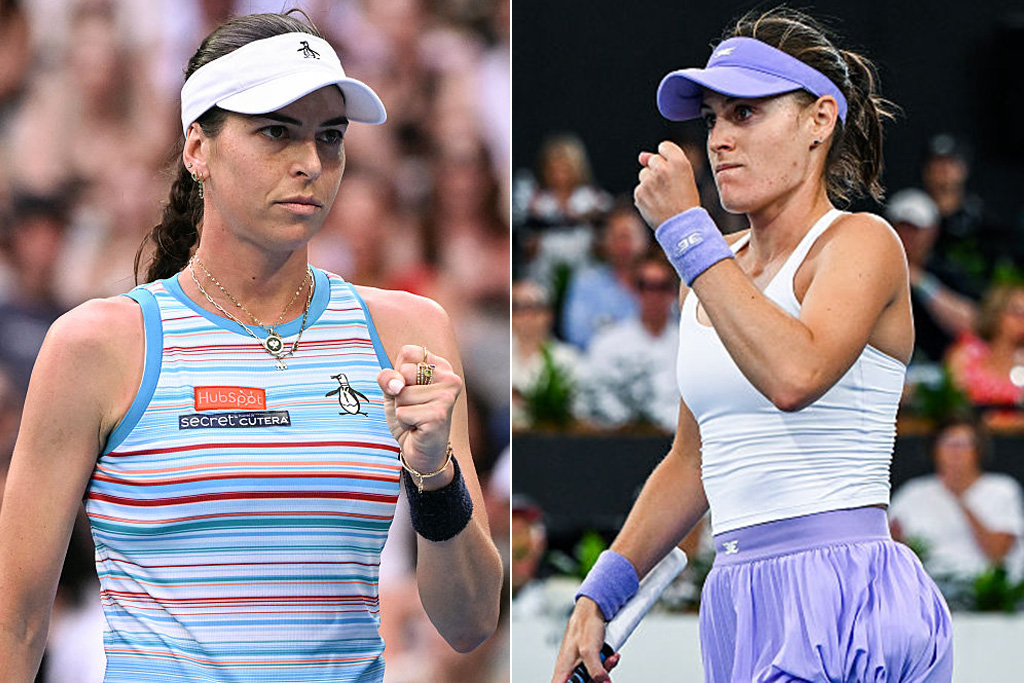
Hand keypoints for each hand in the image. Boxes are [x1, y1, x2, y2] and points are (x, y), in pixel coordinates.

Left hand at [377, 345, 462, 488]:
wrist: (421, 451)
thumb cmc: (410, 416)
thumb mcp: (393, 391)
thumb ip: (388, 377)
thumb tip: (397, 384)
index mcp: (441, 366)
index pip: (407, 352)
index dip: (398, 371)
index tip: (410, 387)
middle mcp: (450, 378)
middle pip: (403, 372)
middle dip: (399, 393)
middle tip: (414, 406)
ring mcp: (446, 396)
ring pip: (402, 394)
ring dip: (401, 409)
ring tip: (416, 417)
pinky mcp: (439, 415)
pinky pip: (402, 412)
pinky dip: (404, 422)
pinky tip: (418, 427)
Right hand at [550, 598, 620, 682]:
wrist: (593, 611)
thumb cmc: (585, 625)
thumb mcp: (589, 651)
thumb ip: (595, 670)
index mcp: (563, 670)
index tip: (585, 681)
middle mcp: (570, 670)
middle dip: (596, 680)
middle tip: (603, 673)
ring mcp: (580, 666)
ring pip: (592, 679)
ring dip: (605, 670)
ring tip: (610, 658)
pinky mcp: (589, 662)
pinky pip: (599, 670)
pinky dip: (607, 664)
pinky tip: (612, 656)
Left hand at [634, 140, 701, 229]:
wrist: (682, 225)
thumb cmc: (685, 200)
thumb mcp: (684, 177)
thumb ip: (664, 161)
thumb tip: (641, 156)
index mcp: (679, 162)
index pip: (664, 146)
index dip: (667, 158)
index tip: (672, 170)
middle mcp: (663, 169)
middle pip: (652, 160)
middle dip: (657, 170)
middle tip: (669, 187)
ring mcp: (649, 181)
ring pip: (643, 174)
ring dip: (650, 183)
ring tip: (663, 197)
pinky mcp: (640, 193)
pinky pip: (639, 188)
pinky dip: (645, 196)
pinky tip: (656, 204)